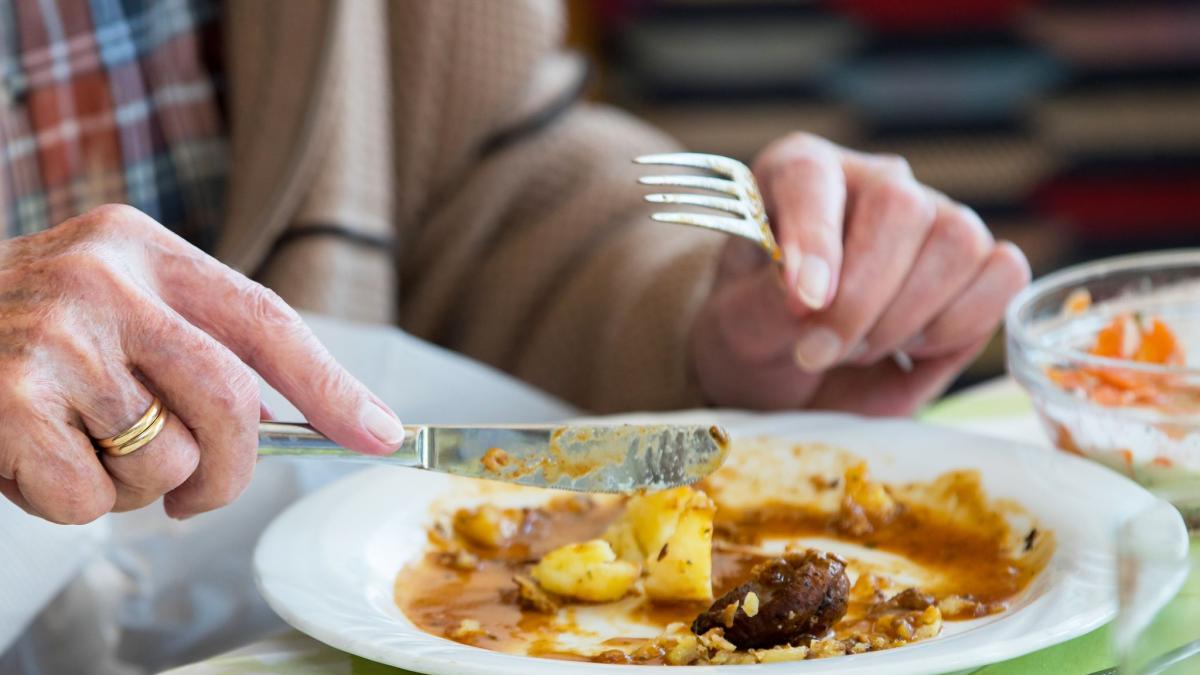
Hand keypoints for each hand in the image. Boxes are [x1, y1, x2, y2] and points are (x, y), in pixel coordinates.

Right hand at [0, 205, 405, 522]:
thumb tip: (294, 418)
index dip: (331, 386)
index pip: (265, 321)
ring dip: (131, 484)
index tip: (382, 434)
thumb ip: (190, 345)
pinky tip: (28, 458)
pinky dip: (68, 503)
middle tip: (195, 493)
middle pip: (232, 404)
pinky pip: (91, 500)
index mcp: (140, 247)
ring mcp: (51, 338)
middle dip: (229, 470)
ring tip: (77, 444)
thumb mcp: (108, 305)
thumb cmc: (19, 330)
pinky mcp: (7, 402)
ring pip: (163, 461)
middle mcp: (101, 279)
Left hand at [691, 133, 1029, 415]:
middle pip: (901, 209)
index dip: (813, 240)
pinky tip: (911, 346)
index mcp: (798, 173)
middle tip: (821, 351)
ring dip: (907, 319)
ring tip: (860, 349)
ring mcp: (934, 217)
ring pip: (958, 242)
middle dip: (863, 301)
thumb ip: (765, 306)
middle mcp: (873, 182)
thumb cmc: (761, 336)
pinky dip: (959, 325)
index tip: (804, 304)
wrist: (796, 379)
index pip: (812, 178)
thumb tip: (811, 296)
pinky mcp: (979, 264)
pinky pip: (1003, 276)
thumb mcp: (738, 328)